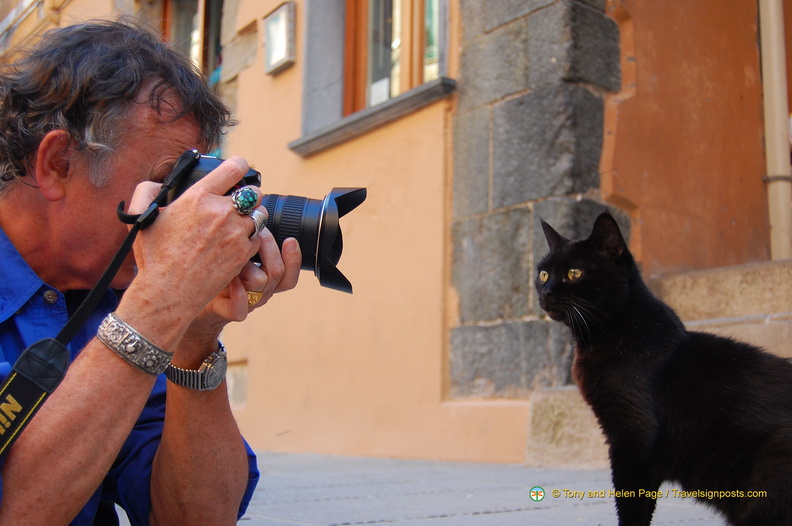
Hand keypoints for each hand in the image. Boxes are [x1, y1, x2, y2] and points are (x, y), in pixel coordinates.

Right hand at [124, 157, 263, 330]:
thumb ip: (148, 191)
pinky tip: (235, 246)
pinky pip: (257, 239)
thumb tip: (160, 182)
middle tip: (239, 204)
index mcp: (198, 196)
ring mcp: (236, 232)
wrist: (168, 292)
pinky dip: (250, 241)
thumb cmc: (154, 257)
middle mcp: (221, 211)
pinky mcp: (244, 253)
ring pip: (259, 216)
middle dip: (249, 197)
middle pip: (254, 193)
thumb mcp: (143, 218)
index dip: (240, 166)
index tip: (240, 169)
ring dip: (251, 219)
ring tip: (237, 226)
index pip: (235, 168)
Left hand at [177, 227, 300, 358]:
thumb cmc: (210, 268)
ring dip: (248, 265)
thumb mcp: (229, 249)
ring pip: (261, 284)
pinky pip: (240, 309)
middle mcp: (260, 289)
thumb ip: (243, 234)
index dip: (294, 257)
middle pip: (279, 272)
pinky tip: (229, 279)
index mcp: (265, 275)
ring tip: (232, 254)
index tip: (290, 239)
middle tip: (254, 232)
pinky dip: (237, 293)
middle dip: (268, 248)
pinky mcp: (227, 311)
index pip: (289, 271)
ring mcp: (246, 301)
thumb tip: (249, 205)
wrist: (188, 297)